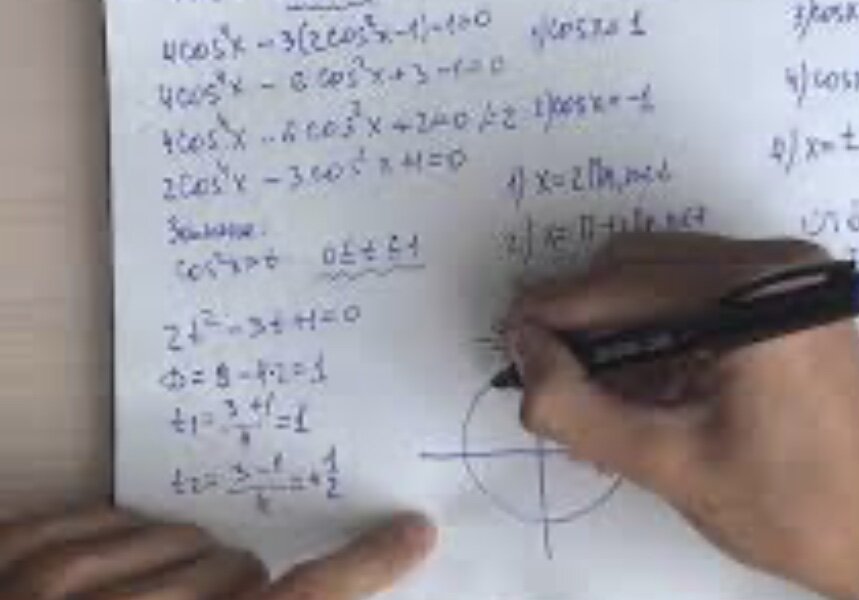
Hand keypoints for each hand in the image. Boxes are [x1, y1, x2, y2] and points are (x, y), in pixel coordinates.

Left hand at [0, 506, 434, 598]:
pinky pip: (106, 517)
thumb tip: (300, 591)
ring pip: (181, 537)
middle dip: (243, 594)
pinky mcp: (12, 547)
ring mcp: (50, 580)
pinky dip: (121, 545)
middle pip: (241, 569)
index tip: (410, 534)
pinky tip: (106, 579)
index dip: (364, 568)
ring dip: (182, 571)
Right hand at [506, 233, 858, 599]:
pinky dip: (660, 328)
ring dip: (619, 323)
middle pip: (641, 266)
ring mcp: (792, 276)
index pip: (623, 285)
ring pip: (666, 275)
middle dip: (583, 317)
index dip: (553, 312)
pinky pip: (702, 293)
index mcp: (754, 297)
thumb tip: (525, 356)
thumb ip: (581, 410)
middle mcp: (777, 265)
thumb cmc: (793, 509)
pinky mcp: (795, 298)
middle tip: (545, 376)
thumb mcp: (671, 465)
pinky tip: (643, 382)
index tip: (507, 344)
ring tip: (592, 391)